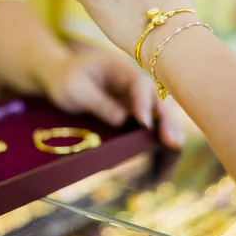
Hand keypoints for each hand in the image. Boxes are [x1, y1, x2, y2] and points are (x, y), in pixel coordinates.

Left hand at [39, 51, 183, 148]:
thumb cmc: (66, 79)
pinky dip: (157, 144)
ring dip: (168, 135)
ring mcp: (137, 101)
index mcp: (121, 69)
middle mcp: (135, 85)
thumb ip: (98, 102)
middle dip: (167, 122)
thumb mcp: (74, 89)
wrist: (62, 78)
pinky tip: (160, 165)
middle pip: (157, 101)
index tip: (144, 123)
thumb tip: (123, 121)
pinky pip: (150, 129)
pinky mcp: (135, 116)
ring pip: (159, 117)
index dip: (144, 103)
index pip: (139, 84)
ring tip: (173, 154)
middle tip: (173, 144)